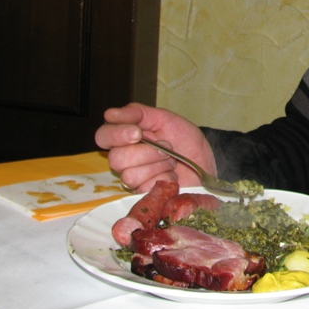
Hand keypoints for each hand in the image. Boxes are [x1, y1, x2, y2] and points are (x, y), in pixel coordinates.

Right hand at [94, 102, 215, 192]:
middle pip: (115, 158)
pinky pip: (144, 188)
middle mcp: (125, 158)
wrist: (205, 164)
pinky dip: (164, 178)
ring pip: (130, 174)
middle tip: (166, 147)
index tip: (137, 133)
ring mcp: (133, 178)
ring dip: (157, 165)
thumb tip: (110, 114)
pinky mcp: (144, 195)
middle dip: (146, 152)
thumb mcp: (165, 119)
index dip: (116, 134)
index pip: (103, 136)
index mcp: (126, 137)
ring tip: (171, 161)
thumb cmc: (186, 142)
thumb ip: (138, 113)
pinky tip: (172, 176)